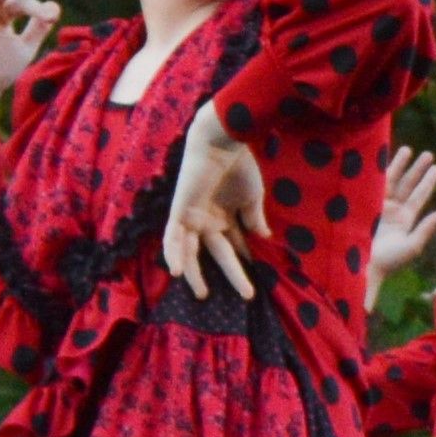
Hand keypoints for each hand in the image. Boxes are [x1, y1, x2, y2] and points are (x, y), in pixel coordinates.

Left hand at [162, 101, 266, 297]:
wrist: (222, 142)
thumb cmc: (239, 165)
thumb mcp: (253, 196)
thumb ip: (255, 218)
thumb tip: (263, 238)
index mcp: (225, 216)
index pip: (235, 245)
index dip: (246, 262)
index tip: (260, 280)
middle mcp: (207, 220)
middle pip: (218, 253)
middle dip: (232, 274)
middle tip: (247, 294)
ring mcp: (192, 217)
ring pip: (190, 252)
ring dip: (194, 273)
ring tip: (202, 294)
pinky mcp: (178, 212)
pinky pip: (171, 238)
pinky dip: (173, 253)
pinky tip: (177, 272)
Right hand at [367, 145, 435, 284]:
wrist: (360, 267)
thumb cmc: (387, 262)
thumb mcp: (411, 247)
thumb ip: (426, 230)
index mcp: (404, 221)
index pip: (419, 197)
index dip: (427, 182)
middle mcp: (392, 211)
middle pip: (407, 185)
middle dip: (417, 170)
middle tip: (428, 154)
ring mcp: (377, 206)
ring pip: (391, 181)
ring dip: (400, 165)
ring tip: (409, 149)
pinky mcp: (363, 204)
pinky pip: (373, 184)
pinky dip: (379, 171)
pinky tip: (384, 157)